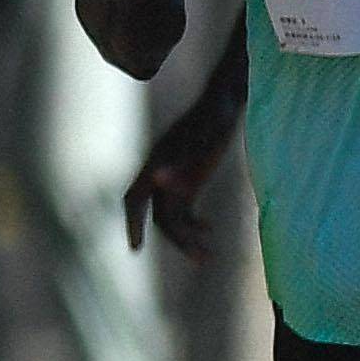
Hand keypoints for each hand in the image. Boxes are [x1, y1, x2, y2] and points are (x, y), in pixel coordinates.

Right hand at [123, 84, 239, 258]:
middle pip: (159, 216)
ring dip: (188, 237)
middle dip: (176, 240)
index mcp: (156, 164)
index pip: (135, 200)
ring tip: (210, 255)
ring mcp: (174, 179)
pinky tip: (210, 230)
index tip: (135, 250)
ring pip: (173, 217)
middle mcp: (160, 174)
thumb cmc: (214, 118)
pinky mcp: (189, 180)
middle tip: (200, 259)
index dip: (132, 224)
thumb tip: (158, 180)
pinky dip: (194, 224)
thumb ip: (180, 161)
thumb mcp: (203, 139)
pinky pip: (185, 210)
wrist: (227, 101)